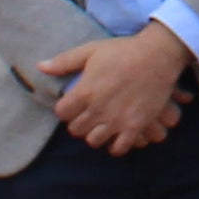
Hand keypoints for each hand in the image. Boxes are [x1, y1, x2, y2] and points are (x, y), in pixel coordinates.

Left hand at [38, 22, 197, 155]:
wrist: (157, 55)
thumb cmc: (123, 50)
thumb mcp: (90, 50)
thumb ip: (65, 61)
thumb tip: (40, 67)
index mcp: (85, 91)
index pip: (61, 113)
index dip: (65, 109)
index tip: (72, 104)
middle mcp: (98, 109)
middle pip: (76, 130)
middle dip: (79, 122)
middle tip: (87, 115)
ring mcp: (117, 120)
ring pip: (94, 141)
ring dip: (95, 134)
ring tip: (101, 125)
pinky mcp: (135, 126)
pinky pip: (119, 148)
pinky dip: (116, 145)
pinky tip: (118, 135)